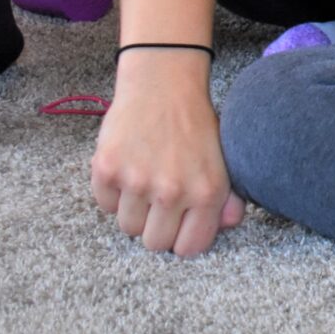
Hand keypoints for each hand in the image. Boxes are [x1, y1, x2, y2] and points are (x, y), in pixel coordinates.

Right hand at [92, 51, 245, 255]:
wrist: (164, 85)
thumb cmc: (196, 124)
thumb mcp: (223, 158)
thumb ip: (227, 197)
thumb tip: (228, 225)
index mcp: (206, 192)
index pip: (189, 248)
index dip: (182, 238)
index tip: (179, 224)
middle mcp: (172, 191)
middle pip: (153, 244)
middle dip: (156, 226)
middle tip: (160, 201)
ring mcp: (137, 182)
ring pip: (127, 227)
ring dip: (134, 209)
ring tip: (146, 179)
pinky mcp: (107, 170)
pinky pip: (105, 205)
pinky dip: (113, 192)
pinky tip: (129, 166)